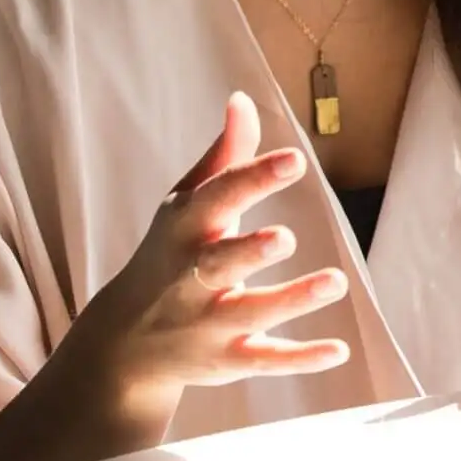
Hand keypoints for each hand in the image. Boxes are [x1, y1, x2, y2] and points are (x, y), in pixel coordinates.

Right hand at [53, 92, 353, 429]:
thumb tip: (243, 99)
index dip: (254, 178)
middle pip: (220, 263)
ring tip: (336, 281)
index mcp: (185, 229)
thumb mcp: (186, 204)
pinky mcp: (226, 360)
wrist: (121, 343)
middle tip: (285, 238)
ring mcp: (208, 323)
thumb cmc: (168, 254)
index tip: (294, 159)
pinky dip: (300, 358)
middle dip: (250, 251)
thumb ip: (224, 156)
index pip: (218, 198)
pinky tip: (339, 350)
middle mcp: (191, 278)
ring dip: (292, 299)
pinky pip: (264, 361)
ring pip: (251, 312)